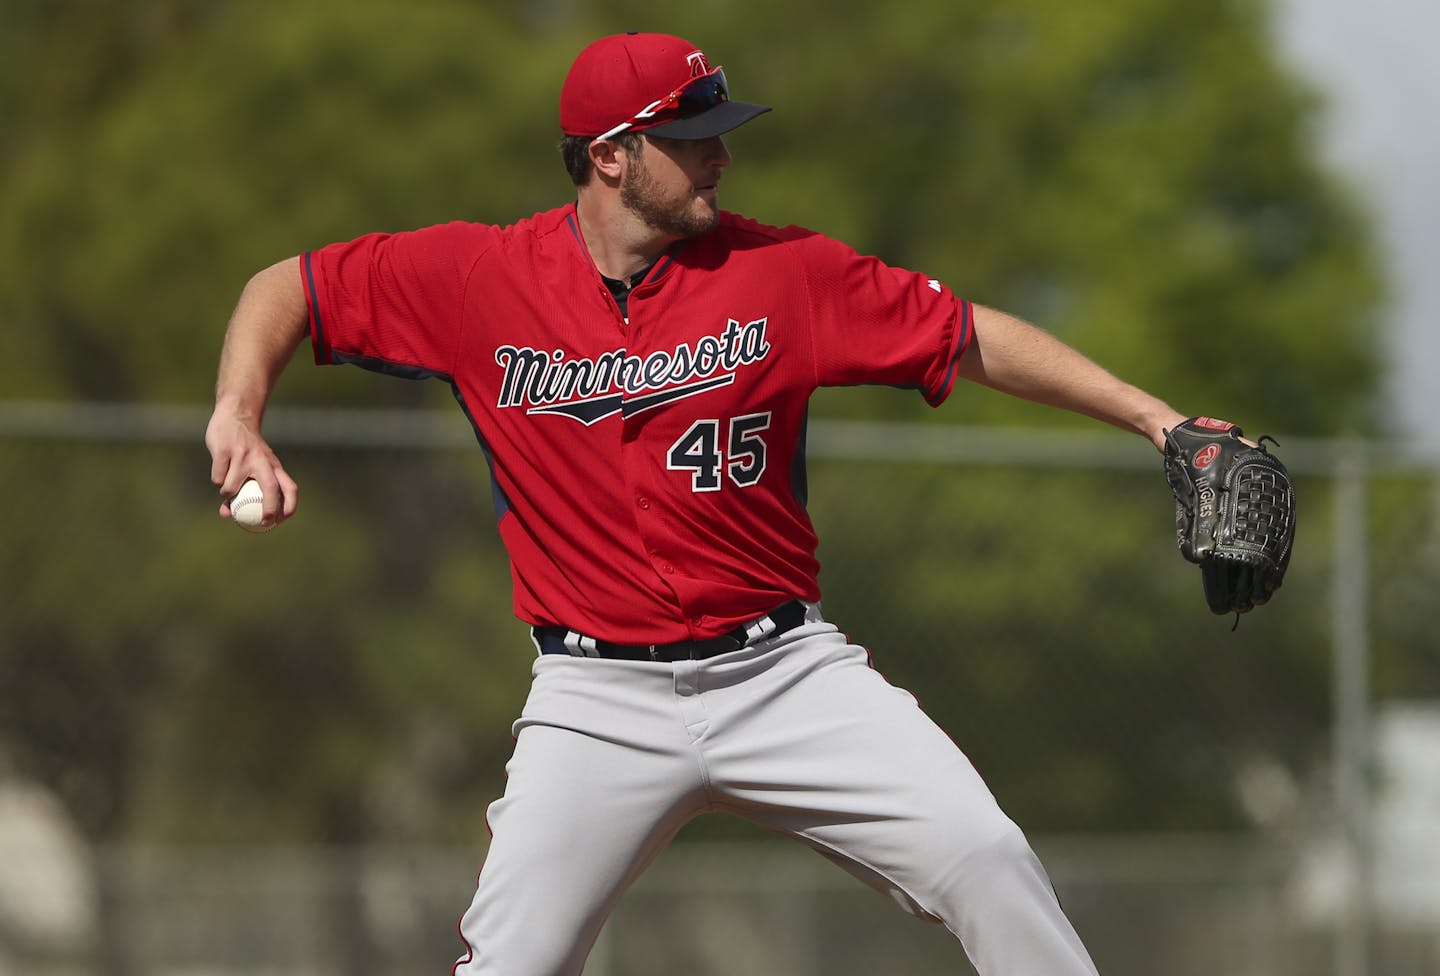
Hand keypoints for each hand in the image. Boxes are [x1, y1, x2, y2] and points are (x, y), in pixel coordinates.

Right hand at [205, 403, 297, 524]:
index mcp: (273, 465)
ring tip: (227, 486)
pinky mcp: (224, 452)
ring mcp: (242, 456)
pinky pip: (218, 479)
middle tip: (263, 522)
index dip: (290, 507)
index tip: (281, 521)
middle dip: (270, 509)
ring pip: (232, 488)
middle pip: (271, 489)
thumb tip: (228, 515)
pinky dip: (217, 481)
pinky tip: (219, 471)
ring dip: (227, 494)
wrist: (236, 415)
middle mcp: (261, 461)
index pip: (290, 488)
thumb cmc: (245, 447)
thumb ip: (245, 489)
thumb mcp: (252, 465)